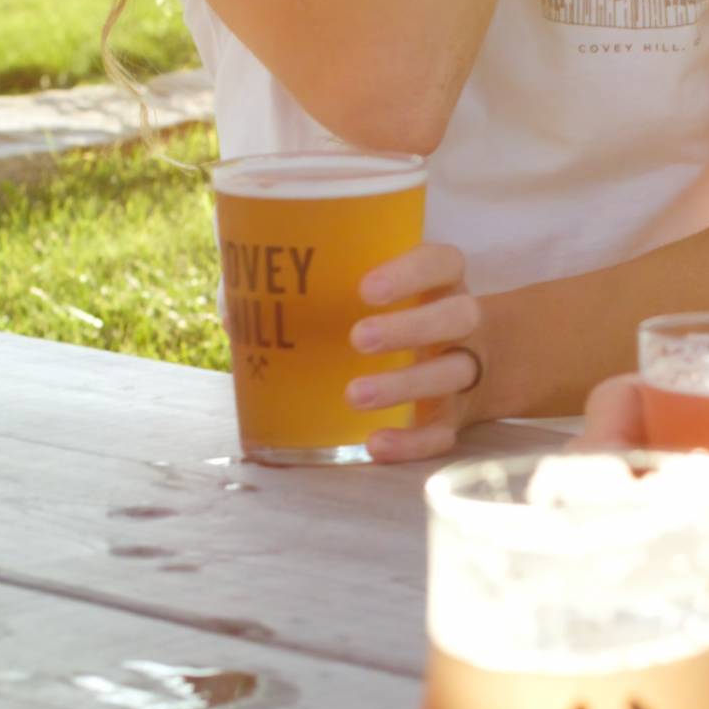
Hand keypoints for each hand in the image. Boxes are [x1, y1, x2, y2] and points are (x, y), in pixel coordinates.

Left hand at [348, 243, 489, 463]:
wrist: (463, 360)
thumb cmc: (399, 315)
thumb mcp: (381, 292)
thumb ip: (328, 290)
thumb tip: (244, 305)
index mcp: (443, 282)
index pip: (442, 264)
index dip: (410, 273)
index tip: (365, 288)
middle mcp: (461, 323)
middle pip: (457, 317)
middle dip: (411, 328)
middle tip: (358, 338)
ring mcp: (463, 370)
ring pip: (451, 373)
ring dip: (405, 385)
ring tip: (354, 395)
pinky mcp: (455, 416)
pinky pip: (442, 431)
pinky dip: (412, 442)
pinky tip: (375, 444)